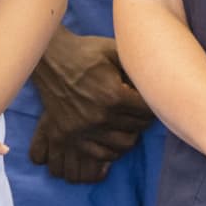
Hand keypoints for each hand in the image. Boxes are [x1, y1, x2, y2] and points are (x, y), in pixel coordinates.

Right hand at [29, 31, 154, 184]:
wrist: (50, 57)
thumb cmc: (86, 52)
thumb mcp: (116, 51)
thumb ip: (137, 68)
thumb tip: (155, 85)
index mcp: (114, 95)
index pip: (147, 112)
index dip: (153, 105)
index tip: (148, 100)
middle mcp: (99, 116)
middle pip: (137, 129)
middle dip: (142, 120)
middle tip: (139, 111)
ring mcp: (83, 129)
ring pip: (121, 145)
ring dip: (129, 135)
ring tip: (128, 124)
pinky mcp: (68, 135)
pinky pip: (98, 154)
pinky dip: (110, 150)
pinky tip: (113, 138)